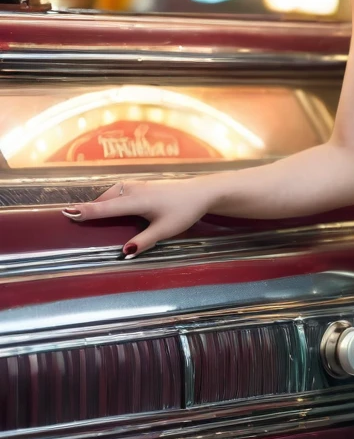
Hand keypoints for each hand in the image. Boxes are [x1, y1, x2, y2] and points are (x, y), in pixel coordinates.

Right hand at [60, 178, 213, 257]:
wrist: (202, 192)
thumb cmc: (184, 210)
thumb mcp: (165, 230)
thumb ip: (144, 241)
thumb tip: (123, 253)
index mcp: (136, 201)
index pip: (106, 208)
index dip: (86, 211)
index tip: (67, 212)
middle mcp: (134, 190)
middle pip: (105, 199)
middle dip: (88, 207)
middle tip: (70, 217)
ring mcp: (138, 185)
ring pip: (112, 193)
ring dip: (99, 202)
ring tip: (86, 213)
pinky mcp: (143, 185)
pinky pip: (118, 191)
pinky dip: (109, 197)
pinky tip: (108, 204)